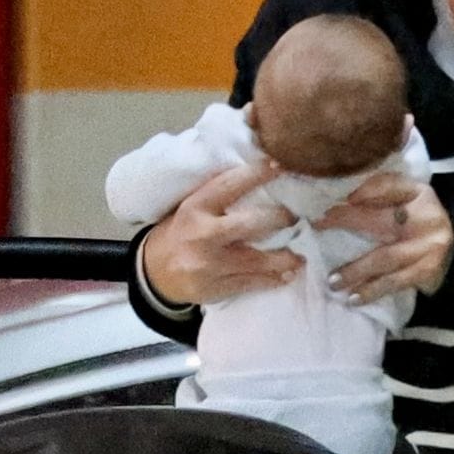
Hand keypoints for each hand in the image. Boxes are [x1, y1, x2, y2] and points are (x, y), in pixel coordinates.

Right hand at [141, 158, 302, 303]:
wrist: (153, 274)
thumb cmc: (179, 233)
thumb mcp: (190, 208)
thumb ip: (218, 196)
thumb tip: (259, 174)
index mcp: (195, 208)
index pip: (229, 185)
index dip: (257, 174)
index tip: (280, 165)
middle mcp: (202, 235)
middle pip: (250, 224)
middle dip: (279, 219)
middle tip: (296, 217)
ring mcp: (209, 264)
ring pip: (256, 260)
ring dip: (283, 258)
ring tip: (300, 256)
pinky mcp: (216, 287)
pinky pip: (251, 283)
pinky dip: (272, 279)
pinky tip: (287, 275)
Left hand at [313, 174, 453, 303]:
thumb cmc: (419, 224)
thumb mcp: (408, 201)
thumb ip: (382, 193)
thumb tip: (346, 197)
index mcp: (421, 194)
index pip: (390, 185)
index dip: (363, 191)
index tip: (332, 200)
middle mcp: (428, 218)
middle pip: (382, 221)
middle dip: (347, 222)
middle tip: (318, 227)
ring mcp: (430, 247)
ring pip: (385, 258)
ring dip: (356, 270)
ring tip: (333, 282)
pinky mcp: (427, 272)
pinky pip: (395, 282)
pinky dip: (373, 290)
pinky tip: (354, 299)